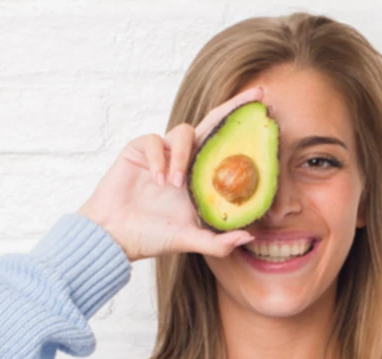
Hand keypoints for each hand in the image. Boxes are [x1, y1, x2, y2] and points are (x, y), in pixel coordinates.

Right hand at [76, 85, 265, 262]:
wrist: (113, 235)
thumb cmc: (150, 237)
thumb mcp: (188, 241)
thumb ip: (218, 242)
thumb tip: (250, 237)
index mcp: (200, 179)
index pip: (226, 148)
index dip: (244, 132)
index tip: (268, 113)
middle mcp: (185, 161)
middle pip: (212, 125)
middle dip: (234, 107)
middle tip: (259, 93)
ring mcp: (164, 153)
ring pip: (183, 132)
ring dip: (182, 155)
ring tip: (174, 184)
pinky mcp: (140, 149)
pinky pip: (154, 141)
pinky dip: (158, 159)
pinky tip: (156, 180)